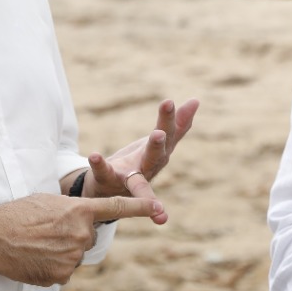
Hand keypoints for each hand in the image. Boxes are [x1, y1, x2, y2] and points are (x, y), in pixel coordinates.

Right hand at [0, 193, 158, 286]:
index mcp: (79, 211)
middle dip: (73, 236)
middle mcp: (81, 234)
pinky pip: (65, 272)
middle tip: (47, 232)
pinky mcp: (62, 276)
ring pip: (75, 256)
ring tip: (37, 245)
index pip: (116, 208)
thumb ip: (71, 211)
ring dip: (61, 252)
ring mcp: (72, 257)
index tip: (159, 207)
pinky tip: (36, 259)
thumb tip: (79, 222)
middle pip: (88, 237)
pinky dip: (53, 267)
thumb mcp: (47, 202)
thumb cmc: (16, 214)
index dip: (140, 207)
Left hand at [84, 98, 198, 224]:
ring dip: (142, 161)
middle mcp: (148, 168)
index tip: (194, 101)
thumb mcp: (159, 144)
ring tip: (152, 139)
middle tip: (160, 132)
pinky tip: (95, 155)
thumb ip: (178, 126)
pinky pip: (105, 173)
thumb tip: (196, 101)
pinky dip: (100, 165)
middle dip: (160, 143)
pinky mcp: (108, 181)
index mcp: (160, 155)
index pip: (172, 134)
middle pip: (157, 154)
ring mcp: (129, 178)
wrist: (109, 189)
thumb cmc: (139, 164)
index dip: (182, 119)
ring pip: (139, 174)